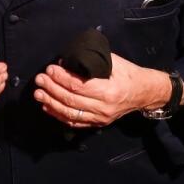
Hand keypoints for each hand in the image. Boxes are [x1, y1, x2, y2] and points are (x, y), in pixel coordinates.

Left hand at [33, 52, 170, 127]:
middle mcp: (104, 108)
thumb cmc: (130, 74)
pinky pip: (75, 122)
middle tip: (39, 79)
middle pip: (71, 100)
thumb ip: (92, 61)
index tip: (50, 69)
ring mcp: (100, 118)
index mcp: (109, 91)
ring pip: (70, 113)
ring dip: (51, 103)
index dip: (61, 78)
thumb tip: (67, 59)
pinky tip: (48, 107)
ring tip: (38, 94)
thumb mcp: (115, 62)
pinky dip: (59, 115)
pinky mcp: (98, 123)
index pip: (78, 86)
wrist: (145, 93)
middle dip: (52, 89)